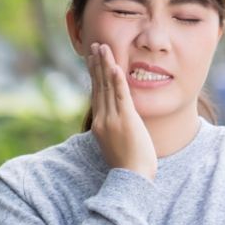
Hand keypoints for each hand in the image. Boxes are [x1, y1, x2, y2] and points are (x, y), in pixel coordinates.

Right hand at [87, 42, 157, 180]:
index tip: (93, 59)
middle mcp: (102, 119)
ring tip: (103, 48)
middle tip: (95, 46)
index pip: (96, 93)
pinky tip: (116, 67)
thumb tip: (117, 123)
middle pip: (99, 86)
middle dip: (97, 64)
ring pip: (107, 87)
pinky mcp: (126, 120)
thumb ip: (114, 129)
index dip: (95, 75)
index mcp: (99, 124)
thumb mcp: (116, 144)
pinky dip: (117, 80)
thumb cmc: (128, 166)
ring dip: (105, 65)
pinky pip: (121, 96)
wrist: (131, 179)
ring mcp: (113, 119)